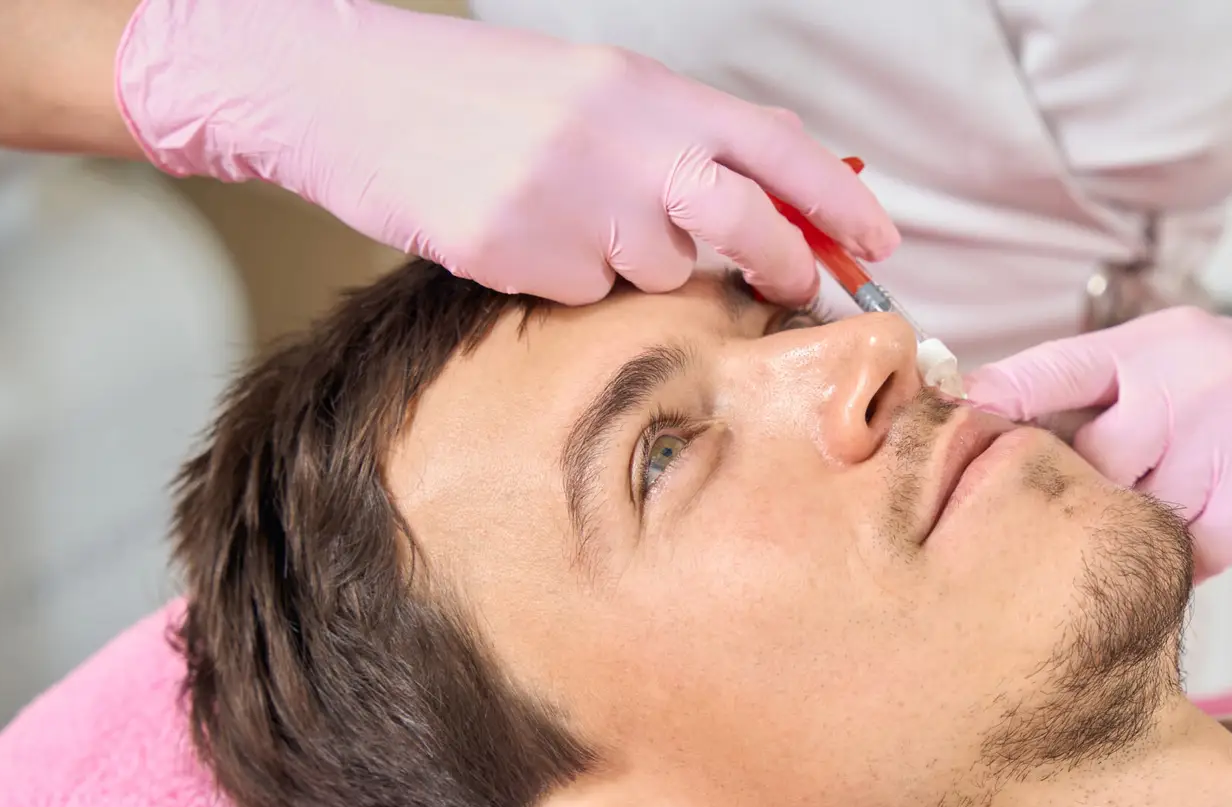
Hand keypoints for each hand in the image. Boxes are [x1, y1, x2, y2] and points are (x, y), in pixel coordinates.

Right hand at [114, 0, 897, 304]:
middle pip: (743, 221)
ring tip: (577, 213)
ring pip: (661, 270)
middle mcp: (614, 139)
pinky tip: (527, 233)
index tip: (881, 243)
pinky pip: (587, 293)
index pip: (771, 147)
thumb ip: (687, 140)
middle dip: (784, 262)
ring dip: (644, 259)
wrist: (350, 93)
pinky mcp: (516, 251)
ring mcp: (565, 199)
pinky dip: (574, 277)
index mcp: (642, 90)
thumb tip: (786, 198)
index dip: (837, 201)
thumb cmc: (488, 97)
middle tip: (796, 283)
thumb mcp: (599, 94)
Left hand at [963, 298, 1231, 578]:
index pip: (1054, 370)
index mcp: (1151, 344)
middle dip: (1077, 493)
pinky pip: (1190, 555)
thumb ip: (1085, 389)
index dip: (996, 403)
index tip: (947, 429)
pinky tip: (1204, 525)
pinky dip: (1183, 555)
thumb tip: (982, 431)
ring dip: (1131, 529)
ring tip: (1160, 508)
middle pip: (1090, 464)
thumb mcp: (1162, 352)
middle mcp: (1189, 383)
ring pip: (1139, 517)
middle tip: (1067, 511)